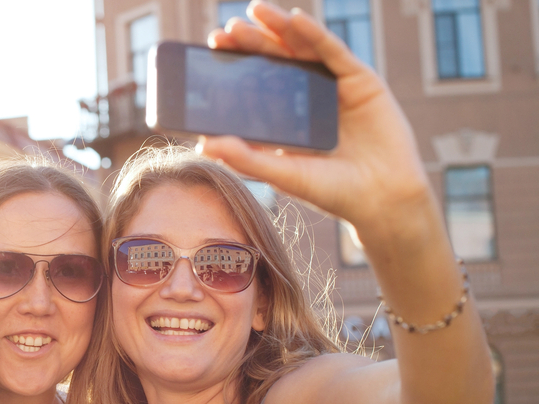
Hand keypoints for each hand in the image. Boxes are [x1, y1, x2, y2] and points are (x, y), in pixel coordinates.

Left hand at [198, 1, 432, 237]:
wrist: (383, 200)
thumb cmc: (332, 191)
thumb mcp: (283, 174)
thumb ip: (246, 158)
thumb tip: (204, 145)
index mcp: (286, 117)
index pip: (256, 84)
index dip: (235, 67)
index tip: (210, 52)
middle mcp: (308, 97)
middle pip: (275, 61)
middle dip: (251, 43)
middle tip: (225, 30)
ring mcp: (335, 86)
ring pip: (302, 49)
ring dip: (279, 27)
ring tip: (256, 10)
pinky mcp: (361, 80)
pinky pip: (335, 52)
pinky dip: (315, 35)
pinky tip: (296, 20)